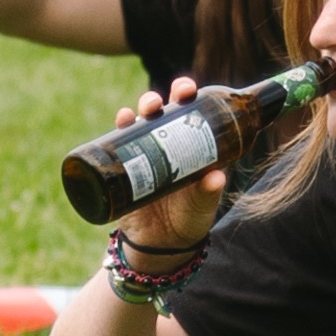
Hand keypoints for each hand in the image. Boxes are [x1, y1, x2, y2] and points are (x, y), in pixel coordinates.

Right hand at [112, 76, 228, 252]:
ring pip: (140, 121)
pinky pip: (119, 142)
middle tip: (169, 98)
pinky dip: (120, 126)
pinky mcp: (124, 167)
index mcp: (191, 147)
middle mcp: (167, 144)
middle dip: (163, 98)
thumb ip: (208, 193)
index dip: (188, 96)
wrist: (161, 245)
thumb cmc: (189, 221)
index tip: (188, 89)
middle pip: (163, 112)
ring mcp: (144, 153)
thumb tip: (217, 177)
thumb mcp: (202, 206)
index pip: (190, 114)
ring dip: (142, 108)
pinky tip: (122, 118)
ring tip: (147, 108)